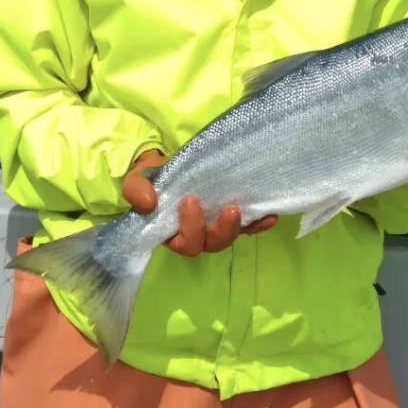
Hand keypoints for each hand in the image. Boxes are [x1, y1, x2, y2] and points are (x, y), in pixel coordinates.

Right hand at [122, 149, 277, 255]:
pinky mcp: (233, 214)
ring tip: (247, 209)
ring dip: (242, 228)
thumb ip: (137, 189)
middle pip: (212, 245)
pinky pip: (249, 225)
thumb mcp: (139, 177)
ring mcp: (216, 223)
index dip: (191, 229)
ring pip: (231, 236)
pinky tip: (270, 215)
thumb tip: (148, 204)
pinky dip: (260, 223)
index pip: (185, 243)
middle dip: (222, 231)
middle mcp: (198, 232)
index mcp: (173, 231)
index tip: (190, 200)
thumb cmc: (153, 175)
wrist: (169, 162)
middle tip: (230, 209)